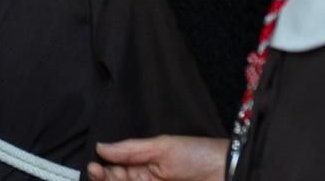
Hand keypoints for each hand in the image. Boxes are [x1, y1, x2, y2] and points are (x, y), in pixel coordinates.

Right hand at [87, 136, 227, 180]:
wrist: (229, 173)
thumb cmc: (198, 155)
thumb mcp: (162, 147)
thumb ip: (131, 149)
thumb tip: (101, 147)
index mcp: (144, 167)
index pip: (115, 171)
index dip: (102, 171)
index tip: (94, 166)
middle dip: (104, 180)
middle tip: (98, 173)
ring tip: (111, 179)